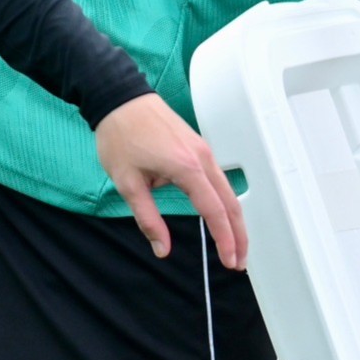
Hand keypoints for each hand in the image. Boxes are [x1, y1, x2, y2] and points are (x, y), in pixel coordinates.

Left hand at [93, 92, 247, 268]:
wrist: (120, 97)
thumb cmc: (120, 136)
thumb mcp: (127, 183)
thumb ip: (148, 219)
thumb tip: (162, 248)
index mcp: (187, 168)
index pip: (214, 211)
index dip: (225, 240)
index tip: (230, 261)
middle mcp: (202, 158)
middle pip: (231, 203)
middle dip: (238, 235)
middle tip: (238, 261)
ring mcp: (203, 150)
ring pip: (228, 190)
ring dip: (233, 219)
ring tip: (234, 244)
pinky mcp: (198, 146)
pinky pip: (219, 178)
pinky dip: (225, 201)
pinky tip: (220, 215)